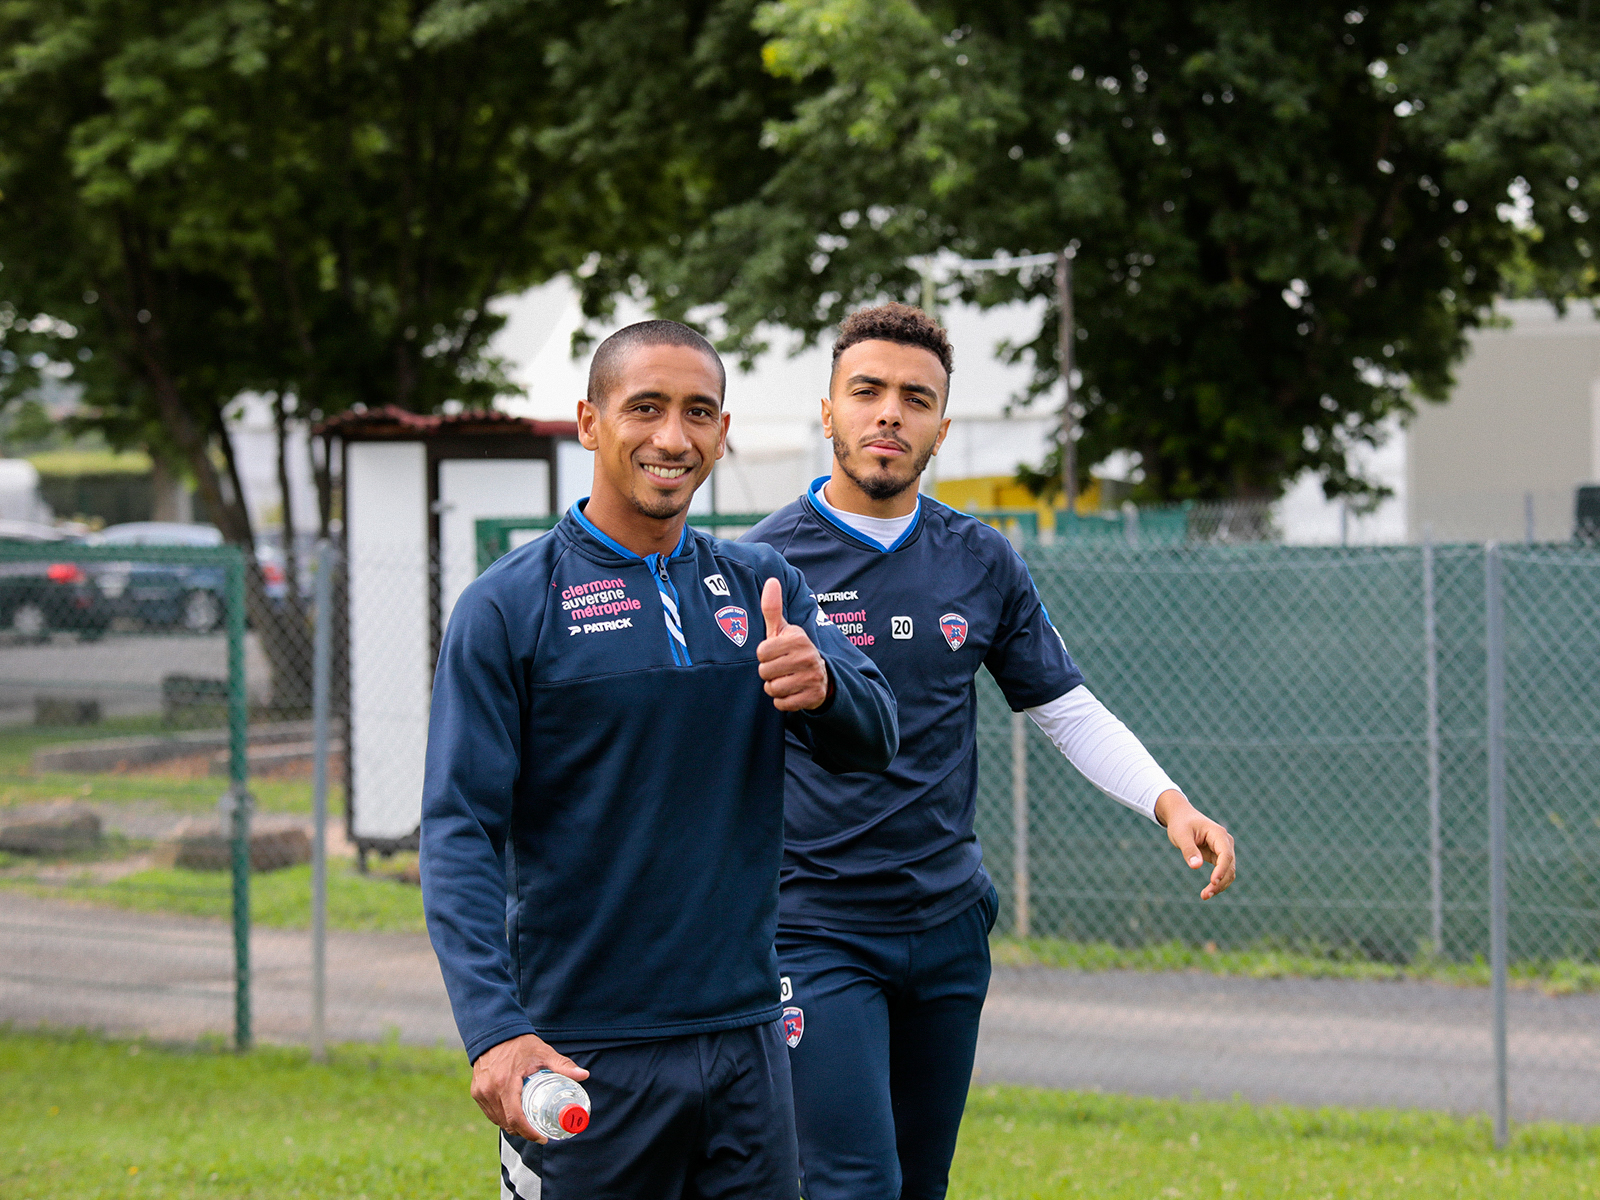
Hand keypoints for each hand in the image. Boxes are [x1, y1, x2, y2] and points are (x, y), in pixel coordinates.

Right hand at [470, 1033, 588, 1143]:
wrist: (494, 1032)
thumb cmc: (520, 1043)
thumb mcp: (543, 1053)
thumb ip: (563, 1065)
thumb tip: (585, 1075)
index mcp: (505, 1084)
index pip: (516, 1118)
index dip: (529, 1133)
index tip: (542, 1138)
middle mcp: (490, 1091)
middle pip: (507, 1123)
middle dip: (523, 1132)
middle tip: (539, 1132)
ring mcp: (481, 1092)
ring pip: (497, 1120)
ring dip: (511, 1126)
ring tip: (528, 1125)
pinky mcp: (476, 1091)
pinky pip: (490, 1112)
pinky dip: (501, 1117)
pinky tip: (513, 1115)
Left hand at [756, 577, 829, 711]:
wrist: (821, 675)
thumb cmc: (793, 650)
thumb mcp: (783, 630)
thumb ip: (772, 608)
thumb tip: (771, 580)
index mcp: (798, 638)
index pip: (761, 652)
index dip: (764, 655)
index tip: (776, 653)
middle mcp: (807, 656)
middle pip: (765, 672)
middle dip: (768, 673)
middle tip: (780, 669)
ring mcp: (812, 677)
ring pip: (772, 689)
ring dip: (774, 688)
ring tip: (785, 679)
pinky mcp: (813, 696)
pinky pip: (782, 704)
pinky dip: (783, 701)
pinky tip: (792, 692)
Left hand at [1154, 790, 1235, 899]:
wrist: (1181, 816)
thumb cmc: (1181, 824)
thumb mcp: (1181, 835)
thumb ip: (1189, 850)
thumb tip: (1196, 866)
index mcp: (1218, 834)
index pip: (1225, 854)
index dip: (1221, 869)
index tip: (1213, 882)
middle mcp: (1225, 842)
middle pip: (1229, 866)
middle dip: (1220, 882)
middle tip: (1205, 895)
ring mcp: (1224, 850)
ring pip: (1228, 872)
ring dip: (1220, 885)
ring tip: (1205, 896)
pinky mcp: (1219, 856)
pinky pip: (1223, 872)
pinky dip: (1218, 882)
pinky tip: (1208, 891)